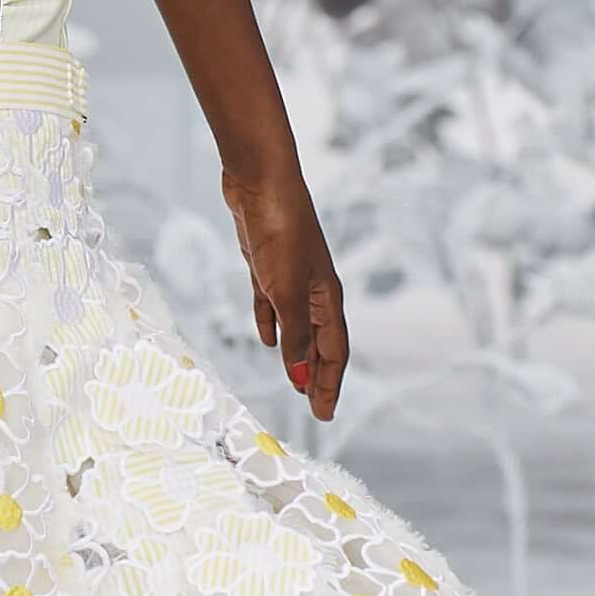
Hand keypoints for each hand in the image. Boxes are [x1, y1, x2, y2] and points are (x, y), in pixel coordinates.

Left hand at [224, 155, 348, 423]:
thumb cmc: (279, 231)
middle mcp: (313, 290)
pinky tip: (267, 339)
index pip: (335, 351)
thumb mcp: (285, 290)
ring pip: (297, 327)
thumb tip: (298, 379)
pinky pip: (272, 305)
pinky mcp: (266, 265)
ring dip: (298, 355)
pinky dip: (272, 324)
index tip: (325, 414)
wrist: (259, 181)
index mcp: (326, 297)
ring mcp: (290, 277)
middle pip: (319, 343)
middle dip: (318, 376)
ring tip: (295, 381)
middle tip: (316, 408)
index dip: (331, 384)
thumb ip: (293, 336)